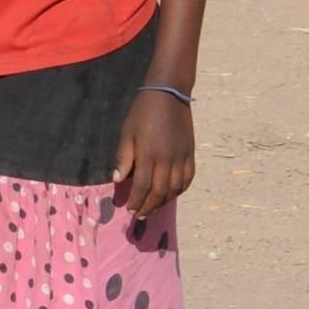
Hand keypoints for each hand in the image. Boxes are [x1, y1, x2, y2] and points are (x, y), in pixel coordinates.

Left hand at [109, 92, 195, 219]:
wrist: (168, 94)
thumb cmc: (143, 112)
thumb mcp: (127, 132)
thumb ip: (124, 157)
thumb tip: (117, 180)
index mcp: (149, 154)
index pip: (143, 186)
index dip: (137, 200)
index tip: (130, 209)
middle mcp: (168, 159)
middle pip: (160, 191)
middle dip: (149, 206)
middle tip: (140, 214)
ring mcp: (182, 157)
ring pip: (175, 188)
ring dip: (164, 201)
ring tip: (153, 207)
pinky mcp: (190, 153)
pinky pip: (188, 178)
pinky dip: (180, 190)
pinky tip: (171, 194)